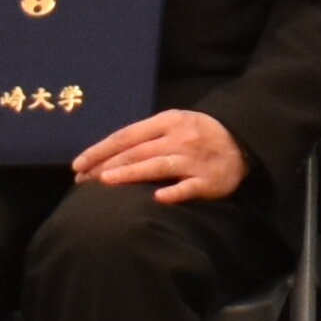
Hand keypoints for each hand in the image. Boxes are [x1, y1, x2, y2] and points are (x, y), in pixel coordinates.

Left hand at [77, 106, 251, 203]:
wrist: (242, 142)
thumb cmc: (198, 134)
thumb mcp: (173, 123)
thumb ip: (145, 136)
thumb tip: (107, 153)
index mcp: (167, 121)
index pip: (126, 136)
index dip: (100, 150)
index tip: (77, 165)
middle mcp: (179, 138)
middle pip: (137, 151)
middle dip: (106, 164)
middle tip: (82, 180)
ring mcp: (194, 159)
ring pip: (158, 166)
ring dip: (131, 172)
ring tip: (106, 181)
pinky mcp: (209, 180)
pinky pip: (189, 187)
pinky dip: (174, 192)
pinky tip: (158, 198)